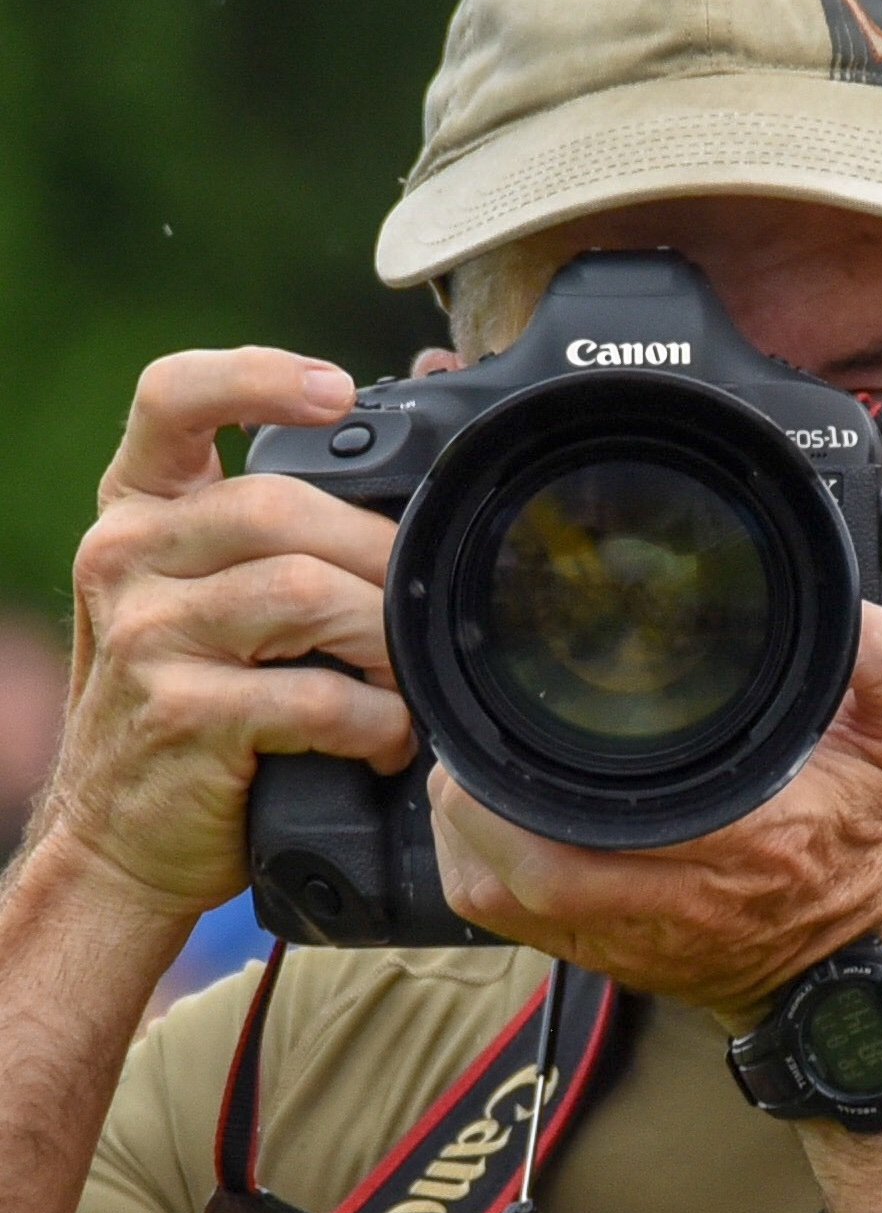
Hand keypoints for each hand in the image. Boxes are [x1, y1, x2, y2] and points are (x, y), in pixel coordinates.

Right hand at [39, 347, 414, 917]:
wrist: (122, 834)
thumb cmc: (199, 692)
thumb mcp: (213, 588)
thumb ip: (287, 516)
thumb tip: (427, 391)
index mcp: (142, 506)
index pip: (173, 398)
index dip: (257, 378)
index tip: (337, 392)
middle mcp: (125, 554)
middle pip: (282, 507)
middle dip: (377, 559)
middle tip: (416, 613)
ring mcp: (143, 635)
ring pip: (305, 593)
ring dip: (384, 642)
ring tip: (403, 681)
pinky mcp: (177, 715)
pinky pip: (312, 694)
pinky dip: (373, 720)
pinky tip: (382, 739)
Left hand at [428, 601, 881, 1023]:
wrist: (853, 968)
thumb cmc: (867, 849)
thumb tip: (862, 613)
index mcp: (735, 842)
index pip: (603, 820)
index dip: (534, 771)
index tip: (517, 702)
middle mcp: (664, 900)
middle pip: (518, 865)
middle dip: (475, 789)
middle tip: (477, 719)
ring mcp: (621, 935)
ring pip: (495, 893)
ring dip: (466, 825)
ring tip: (473, 756)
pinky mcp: (598, 955)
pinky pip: (502, 919)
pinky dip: (477, 863)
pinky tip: (486, 813)